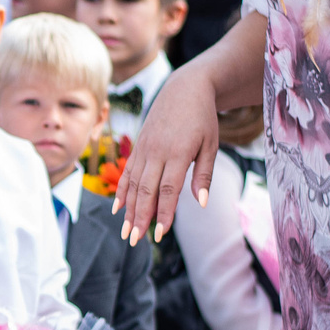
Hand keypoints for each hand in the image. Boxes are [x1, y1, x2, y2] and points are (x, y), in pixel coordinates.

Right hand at [113, 63, 219, 243]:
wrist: (185, 89)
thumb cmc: (203, 118)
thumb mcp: (211, 144)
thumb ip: (204, 174)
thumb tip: (201, 202)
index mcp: (179, 152)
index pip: (168, 189)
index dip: (163, 213)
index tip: (160, 234)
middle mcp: (157, 151)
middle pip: (146, 190)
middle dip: (140, 217)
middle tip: (134, 240)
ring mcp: (145, 148)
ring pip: (134, 184)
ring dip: (129, 210)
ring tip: (125, 231)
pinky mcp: (139, 146)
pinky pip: (127, 172)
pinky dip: (122, 191)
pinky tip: (117, 209)